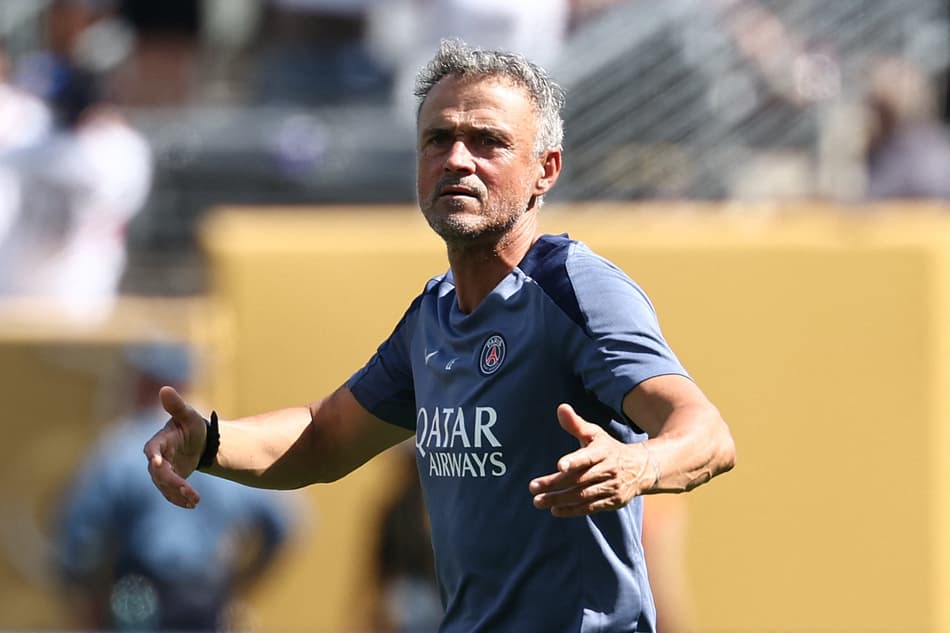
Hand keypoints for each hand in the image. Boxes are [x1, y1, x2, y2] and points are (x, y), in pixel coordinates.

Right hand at [143, 386, 206, 508]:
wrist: (198, 442)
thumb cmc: (191, 426)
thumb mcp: (187, 415)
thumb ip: (176, 405)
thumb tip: (165, 388)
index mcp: (159, 442)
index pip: (152, 449)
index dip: (154, 456)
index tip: (158, 463)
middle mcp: (156, 459)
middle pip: (160, 473)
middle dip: (173, 482)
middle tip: (189, 491)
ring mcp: (161, 472)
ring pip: (165, 486)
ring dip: (178, 494)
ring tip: (195, 501)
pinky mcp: (168, 482)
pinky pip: (170, 493)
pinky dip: (180, 499)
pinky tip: (192, 504)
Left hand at [529, 404, 652, 517]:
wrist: (641, 468)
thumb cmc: (608, 448)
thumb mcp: (595, 434)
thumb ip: (576, 424)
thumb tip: (561, 408)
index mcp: (603, 451)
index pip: (588, 457)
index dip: (574, 461)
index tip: (559, 466)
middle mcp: (608, 470)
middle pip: (579, 479)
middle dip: (555, 484)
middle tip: (533, 487)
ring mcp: (612, 487)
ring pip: (583, 496)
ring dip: (559, 500)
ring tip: (538, 501)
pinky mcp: (613, 501)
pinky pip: (591, 507)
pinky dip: (572, 510)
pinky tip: (555, 510)